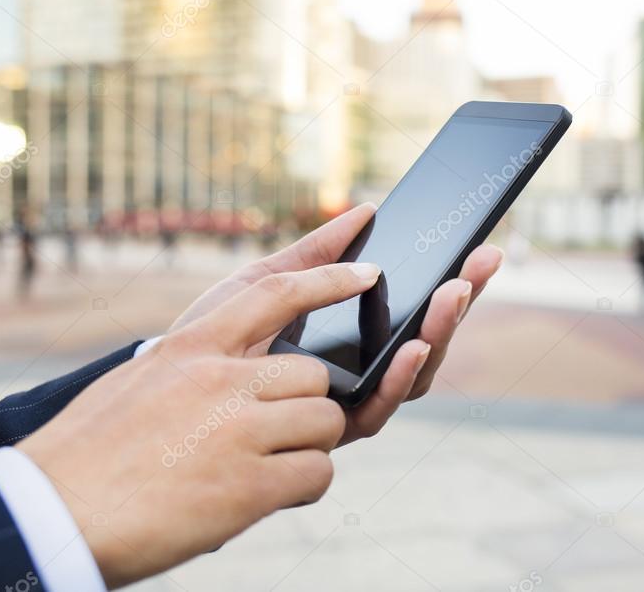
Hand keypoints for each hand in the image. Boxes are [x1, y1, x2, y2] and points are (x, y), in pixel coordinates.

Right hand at [17, 262, 382, 587]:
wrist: (46, 514)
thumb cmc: (87, 451)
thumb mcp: (137, 379)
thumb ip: (191, 364)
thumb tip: (234, 364)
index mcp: (191, 348)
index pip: (277, 293)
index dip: (330, 278)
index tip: (367, 270)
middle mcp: (220, 382)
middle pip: (314, 374)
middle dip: (308, 404)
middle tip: (277, 432)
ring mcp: (237, 433)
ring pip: (325, 422)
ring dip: (307, 447)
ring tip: (264, 468)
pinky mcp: (248, 489)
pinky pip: (317, 474)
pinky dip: (302, 487)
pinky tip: (265, 496)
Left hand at [169, 203, 502, 444]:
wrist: (162, 386)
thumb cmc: (212, 334)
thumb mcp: (267, 280)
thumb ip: (316, 253)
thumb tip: (366, 210)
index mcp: (350, 335)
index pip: (413, 309)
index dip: (450, 282)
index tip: (478, 247)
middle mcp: (357, 371)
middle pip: (425, 339)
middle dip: (458, 302)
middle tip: (481, 262)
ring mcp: (347, 402)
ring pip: (413, 374)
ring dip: (439, 333)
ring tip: (453, 295)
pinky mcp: (330, 432)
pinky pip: (379, 407)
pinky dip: (399, 377)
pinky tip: (412, 346)